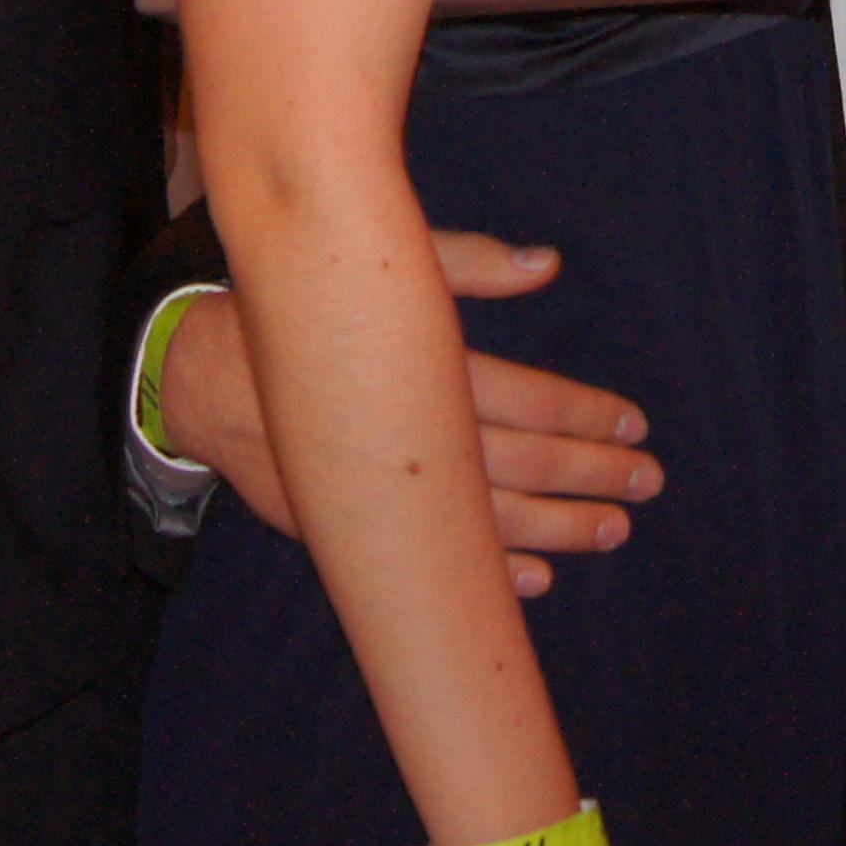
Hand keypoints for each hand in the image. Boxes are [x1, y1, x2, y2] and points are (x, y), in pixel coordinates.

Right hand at [158, 233, 660, 597]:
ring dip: (556, 529)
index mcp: (423, 369)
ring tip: (610, 530)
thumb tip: (547, 264)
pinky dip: (486, 573)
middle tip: (646, 483)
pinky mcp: (350, 524)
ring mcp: (379, 490)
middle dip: (589, 475)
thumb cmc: (303, 310)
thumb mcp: (381, 265)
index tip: (634, 425)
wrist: (199, 375)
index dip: (585, 414)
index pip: (527, 399)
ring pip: (486, 519)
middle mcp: (409, 436)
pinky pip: (429, 558)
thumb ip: (466, 263)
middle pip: (520, 463)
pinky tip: (534, 582)